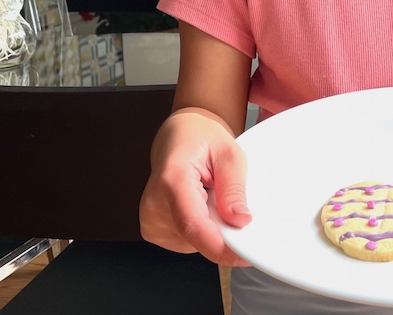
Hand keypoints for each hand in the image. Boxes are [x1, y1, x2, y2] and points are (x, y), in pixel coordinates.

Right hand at [139, 108, 252, 265]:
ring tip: (208, 196)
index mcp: (172, 178)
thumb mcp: (230, 154)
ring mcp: (150, 218)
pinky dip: (200, 229)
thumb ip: (234, 188)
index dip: (219, 246)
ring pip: (193, 242)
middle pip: (195, 237)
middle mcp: (154, 201)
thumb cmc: (201, 141)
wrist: (179, 138)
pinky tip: (199, 206)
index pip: (193, 224)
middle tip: (228, 201)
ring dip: (210, 227)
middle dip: (221, 229)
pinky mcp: (152, 229)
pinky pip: (186, 241)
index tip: (242, 254)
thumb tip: (239, 220)